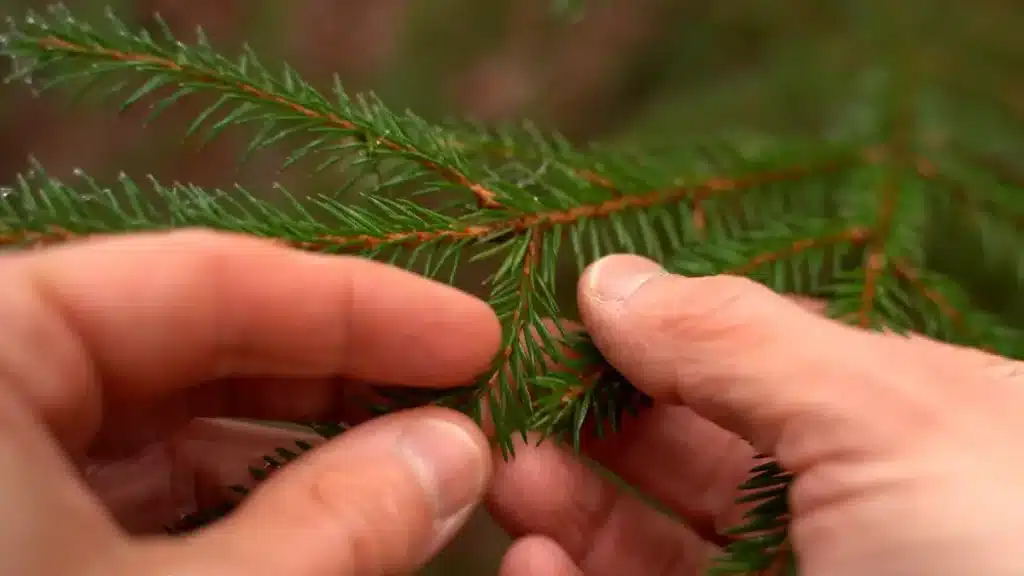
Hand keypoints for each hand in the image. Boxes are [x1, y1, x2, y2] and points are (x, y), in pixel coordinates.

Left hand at [0, 229, 499, 575]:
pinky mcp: (6, 529)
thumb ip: (334, 522)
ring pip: (165, 426)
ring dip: (296, 452)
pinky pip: (126, 491)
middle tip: (454, 405)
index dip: (364, 306)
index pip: (207, 280)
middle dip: (335, 380)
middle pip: (190, 346)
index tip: (475, 336)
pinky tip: (323, 523)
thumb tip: (459, 454)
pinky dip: (231, 508)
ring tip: (407, 473)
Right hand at [488, 254, 1023, 575]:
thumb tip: (612, 280)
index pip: (759, 367)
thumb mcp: (883, 419)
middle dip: (595, 426)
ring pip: (655, 552)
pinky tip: (536, 562)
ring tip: (507, 476)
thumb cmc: (999, 562)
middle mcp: (856, 528)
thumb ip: (737, 338)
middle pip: (694, 461)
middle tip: (511, 398)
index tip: (565, 322)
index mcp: (914, 438)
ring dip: (570, 509)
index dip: (660, 339)